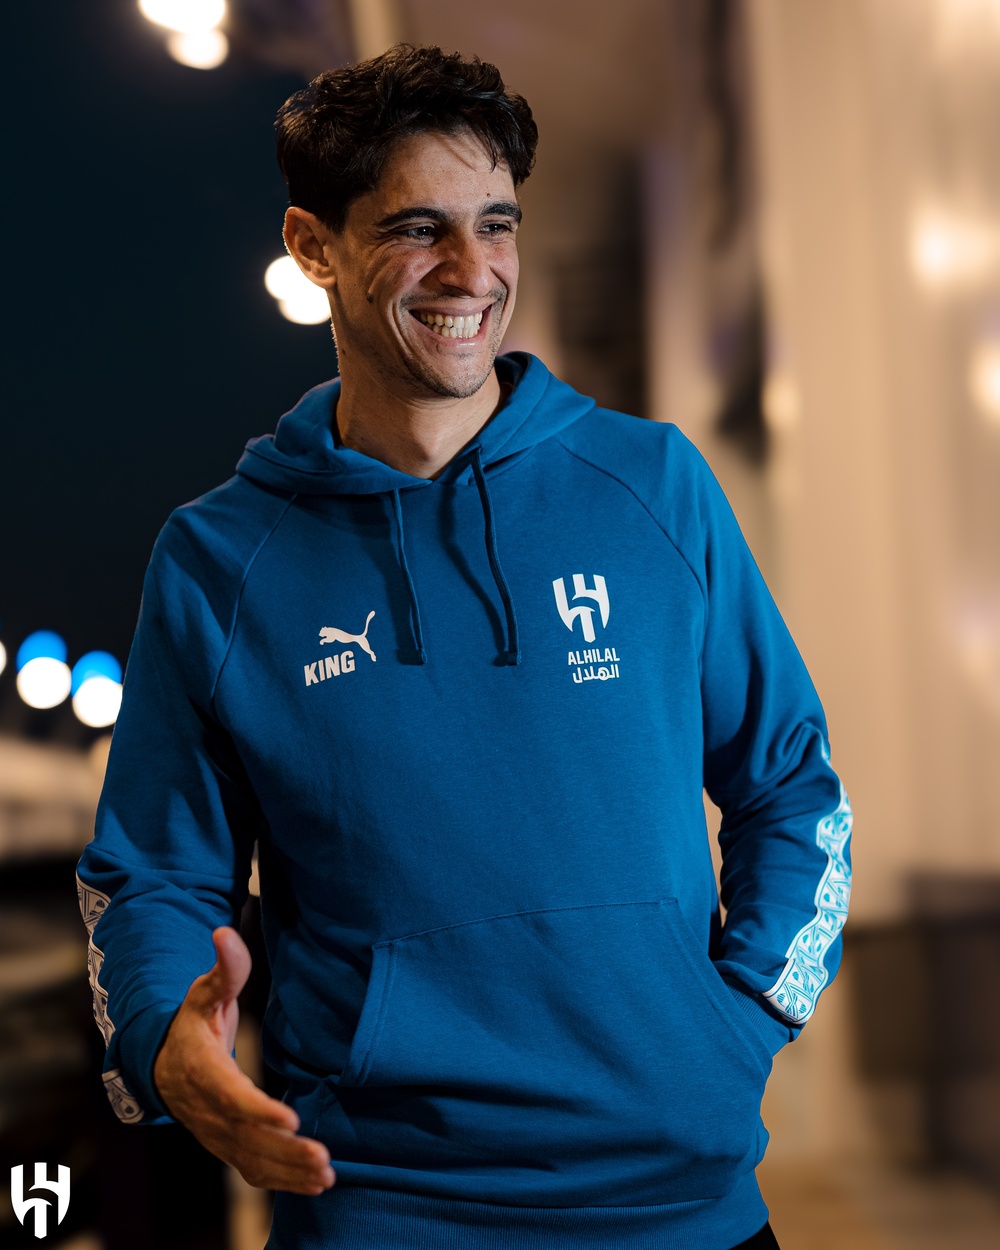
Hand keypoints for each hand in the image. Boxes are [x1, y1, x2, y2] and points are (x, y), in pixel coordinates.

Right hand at [153, 926, 334, 1194]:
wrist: (163, 1063)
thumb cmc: (192, 1023)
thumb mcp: (203, 992)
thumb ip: (224, 969)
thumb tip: (224, 932)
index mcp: (202, 1071)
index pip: (231, 1096)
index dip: (258, 1110)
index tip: (291, 1119)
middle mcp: (208, 1110)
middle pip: (247, 1137)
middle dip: (284, 1151)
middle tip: (322, 1158)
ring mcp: (217, 1133)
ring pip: (253, 1159)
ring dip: (290, 1171)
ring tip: (326, 1175)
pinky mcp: (229, 1146)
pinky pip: (255, 1169)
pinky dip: (284, 1180)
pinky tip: (317, 1184)